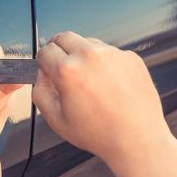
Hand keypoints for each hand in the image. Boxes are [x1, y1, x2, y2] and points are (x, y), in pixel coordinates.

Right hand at [33, 31, 171, 167]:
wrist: (137, 139)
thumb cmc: (98, 133)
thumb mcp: (55, 119)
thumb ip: (39, 91)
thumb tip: (41, 73)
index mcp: (67, 70)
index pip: (45, 51)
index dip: (43, 62)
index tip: (47, 68)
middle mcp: (90, 55)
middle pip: (64, 37)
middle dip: (59, 50)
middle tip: (62, 68)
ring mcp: (113, 54)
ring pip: (88, 43)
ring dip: (82, 56)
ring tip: (90, 83)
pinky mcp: (130, 57)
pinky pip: (109, 53)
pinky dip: (105, 64)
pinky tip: (109, 85)